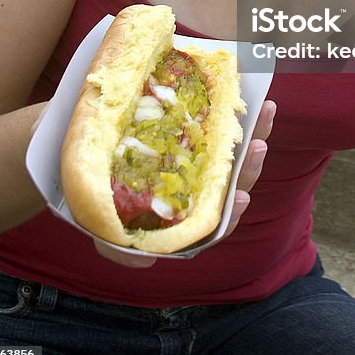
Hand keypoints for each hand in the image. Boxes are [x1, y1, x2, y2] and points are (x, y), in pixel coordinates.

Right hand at [93, 98, 276, 265]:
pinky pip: (224, 122)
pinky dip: (238, 109)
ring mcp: (202, 160)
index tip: (239, 198)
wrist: (88, 160)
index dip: (231, 212)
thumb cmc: (105, 202)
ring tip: (265, 111)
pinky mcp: (198, 131)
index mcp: (187, 215)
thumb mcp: (105, 229)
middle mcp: (200, 190)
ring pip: (237, 151)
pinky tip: (249, 94)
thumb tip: (147, 260)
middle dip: (250, 166)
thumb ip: (121, 248)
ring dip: (255, 131)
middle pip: (235, 182)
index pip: (217, 220)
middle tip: (257, 146)